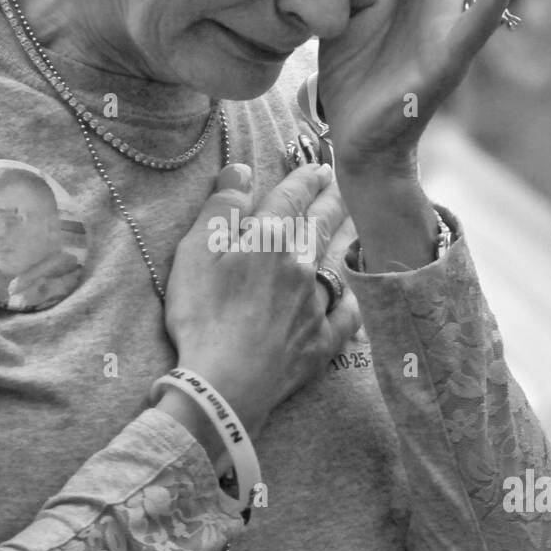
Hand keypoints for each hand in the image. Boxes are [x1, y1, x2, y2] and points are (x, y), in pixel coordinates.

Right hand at [164, 163, 360, 440]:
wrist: (224, 383)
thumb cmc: (201, 316)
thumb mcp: (195, 253)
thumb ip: (220, 208)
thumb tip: (243, 170)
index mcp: (269, 240)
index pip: (292, 198)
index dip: (305, 179)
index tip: (318, 167)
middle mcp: (301, 265)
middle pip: (322, 224)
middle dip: (333, 199)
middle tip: (341, 184)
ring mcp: (316, 304)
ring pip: (339, 261)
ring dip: (347, 237)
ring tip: (354, 222)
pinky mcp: (322, 341)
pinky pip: (347, 313)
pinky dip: (352, 297)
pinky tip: (356, 290)